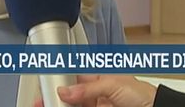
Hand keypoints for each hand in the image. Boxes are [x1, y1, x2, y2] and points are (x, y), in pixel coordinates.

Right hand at [33, 75, 156, 106]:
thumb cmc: (143, 95)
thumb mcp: (113, 85)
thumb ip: (87, 88)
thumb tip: (65, 90)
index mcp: (98, 80)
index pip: (72, 79)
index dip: (58, 81)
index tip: (45, 86)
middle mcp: (96, 95)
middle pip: (69, 96)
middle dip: (54, 97)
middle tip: (41, 101)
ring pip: (73, 106)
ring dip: (60, 105)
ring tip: (48, 105)